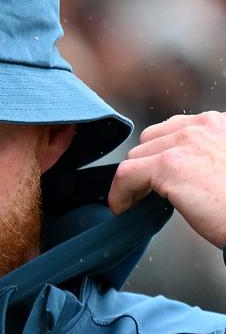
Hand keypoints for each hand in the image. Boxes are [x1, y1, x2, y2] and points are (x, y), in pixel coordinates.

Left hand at [108, 111, 225, 247]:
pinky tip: (122, 208)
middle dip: (144, 165)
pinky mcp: (170, 165)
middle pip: (150, 140)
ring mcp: (185, 143)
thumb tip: (179, 172)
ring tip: (136, 202)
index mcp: (219, 124)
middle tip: (144, 192)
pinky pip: (125, 174)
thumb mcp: (225, 167)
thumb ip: (204, 157)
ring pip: (135, 156)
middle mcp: (203, 125)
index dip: (159, 154)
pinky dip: (119, 193)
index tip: (154, 178)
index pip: (173, 129)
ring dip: (132, 180)